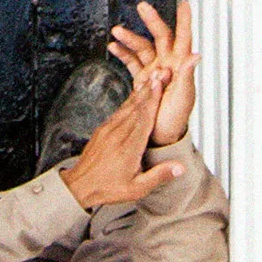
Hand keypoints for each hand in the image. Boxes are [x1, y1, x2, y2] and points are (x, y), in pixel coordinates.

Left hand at [61, 63, 173, 211]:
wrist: (80, 185)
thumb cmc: (108, 188)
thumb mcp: (137, 188)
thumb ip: (159, 175)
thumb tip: (181, 167)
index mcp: (129, 147)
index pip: (144, 118)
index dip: (153, 99)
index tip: (160, 83)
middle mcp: (118, 134)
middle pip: (138, 106)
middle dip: (151, 88)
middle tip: (162, 72)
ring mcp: (109, 129)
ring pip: (128, 106)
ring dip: (141, 91)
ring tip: (153, 77)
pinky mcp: (103, 128)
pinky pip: (119, 110)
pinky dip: (130, 100)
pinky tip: (137, 94)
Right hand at [108, 0, 197, 148]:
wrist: (160, 137)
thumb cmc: (176, 119)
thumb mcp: (184, 97)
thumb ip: (186, 75)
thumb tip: (196, 55)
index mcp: (180, 67)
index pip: (184, 39)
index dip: (184, 21)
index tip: (184, 5)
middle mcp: (167, 64)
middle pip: (160, 37)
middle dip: (151, 21)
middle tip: (142, 7)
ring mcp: (154, 70)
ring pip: (142, 47)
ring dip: (130, 38)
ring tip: (116, 31)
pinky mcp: (142, 79)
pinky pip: (132, 61)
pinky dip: (123, 53)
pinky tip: (113, 47)